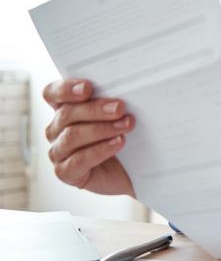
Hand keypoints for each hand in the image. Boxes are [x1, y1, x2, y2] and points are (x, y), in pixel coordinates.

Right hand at [43, 79, 135, 196]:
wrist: (129, 170)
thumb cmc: (120, 136)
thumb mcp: (116, 116)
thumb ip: (111, 102)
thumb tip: (122, 93)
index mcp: (64, 109)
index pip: (52, 93)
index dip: (66, 89)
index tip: (87, 88)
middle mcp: (56, 129)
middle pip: (67, 114)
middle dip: (96, 109)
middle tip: (120, 108)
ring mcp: (58, 152)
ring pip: (72, 136)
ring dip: (102, 129)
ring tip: (126, 125)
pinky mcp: (65, 172)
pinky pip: (78, 160)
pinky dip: (101, 150)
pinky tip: (118, 143)